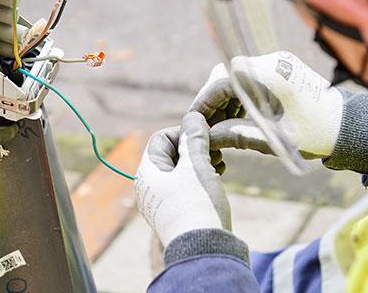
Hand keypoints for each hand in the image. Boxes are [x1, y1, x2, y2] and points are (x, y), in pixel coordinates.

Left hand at [135, 112, 230, 246]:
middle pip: (171, 153)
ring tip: (219, 164)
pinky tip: (217, 177)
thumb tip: (192, 116)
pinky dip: (200, 177)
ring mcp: (162, 201)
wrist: (204, 251)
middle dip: (195, 147)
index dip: (183, 131)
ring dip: (200, 161)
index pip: (160, 138)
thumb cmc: (197, 205)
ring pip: (180, 170)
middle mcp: (150, 186)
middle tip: (215, 150)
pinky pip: (186, 186)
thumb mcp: (196, 166)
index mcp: (147, 172)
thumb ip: (194, 139)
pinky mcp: (177, 212)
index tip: (205, 135)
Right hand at [190, 51, 342, 157]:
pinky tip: (239, 116)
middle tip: (208, 128)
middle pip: (224, 75)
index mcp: (270, 75)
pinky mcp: (281, 66)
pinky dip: (239, 94)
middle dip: (212, 101)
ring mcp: (277, 61)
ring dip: (225, 98)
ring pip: (235, 76)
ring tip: (223, 126)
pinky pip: (249, 76)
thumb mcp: (271, 139)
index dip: (203, 103)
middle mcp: (271, 60)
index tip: (195, 123)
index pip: (221, 82)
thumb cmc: (314, 135)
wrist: (346, 126)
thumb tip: (205, 136)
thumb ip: (235, 134)